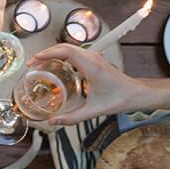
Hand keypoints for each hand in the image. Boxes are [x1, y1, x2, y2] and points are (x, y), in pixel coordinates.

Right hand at [32, 44, 150, 125]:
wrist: (136, 93)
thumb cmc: (120, 99)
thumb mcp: (93, 111)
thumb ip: (71, 118)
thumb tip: (53, 121)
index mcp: (92, 67)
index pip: (66, 52)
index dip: (48, 53)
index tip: (36, 59)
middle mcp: (93, 58)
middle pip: (65, 47)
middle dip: (47, 53)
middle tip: (33, 63)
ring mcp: (94, 57)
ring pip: (69, 48)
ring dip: (54, 53)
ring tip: (41, 63)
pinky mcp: (95, 60)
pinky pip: (75, 53)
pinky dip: (62, 56)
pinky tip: (56, 66)